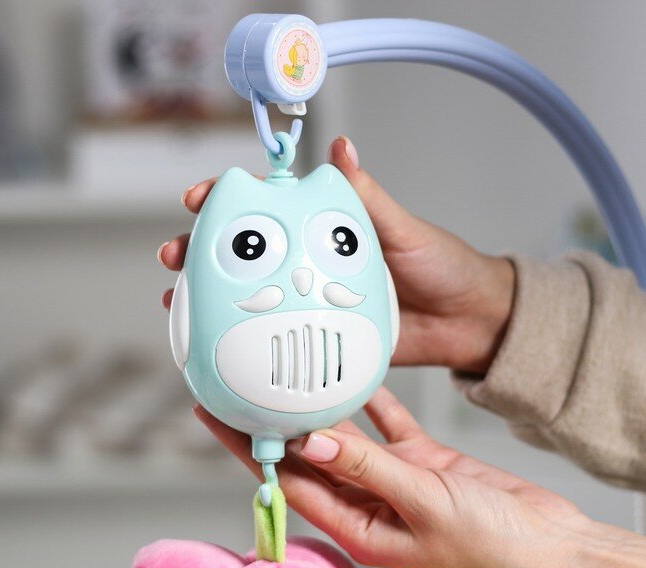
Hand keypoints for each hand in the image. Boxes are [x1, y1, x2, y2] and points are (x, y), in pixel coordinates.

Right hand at [158, 136, 514, 373]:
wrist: (468, 322)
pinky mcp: (323, 331)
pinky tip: (223, 340)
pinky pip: (280, 332)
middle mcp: (314, 261)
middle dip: (205, 251)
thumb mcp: (405, 228)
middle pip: (249, 252)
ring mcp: (314, 297)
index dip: (232, 202)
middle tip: (177, 255)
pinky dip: (249, 335)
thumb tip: (342, 150)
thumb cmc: (444, 267)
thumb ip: (368, 198)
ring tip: (180, 301)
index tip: (201, 200)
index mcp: (329, 228)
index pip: (271, 208)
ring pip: (254, 293)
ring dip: (214, 296)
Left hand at [194, 386, 645, 567]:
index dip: (250, 449)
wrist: (550, 543)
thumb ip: (366, 468)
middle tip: (239, 381)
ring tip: (288, 370)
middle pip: (308, 457)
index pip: (288, 482)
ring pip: (345, 438)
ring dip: (320, 408)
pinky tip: (356, 369)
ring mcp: (394, 479)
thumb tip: (306, 440)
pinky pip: (388, 424)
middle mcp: (367, 503)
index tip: (216, 416)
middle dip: (273, 423)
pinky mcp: (421, 459)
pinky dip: (373, 400)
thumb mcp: (423, 502)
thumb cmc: (491, 543)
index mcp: (358, 527)